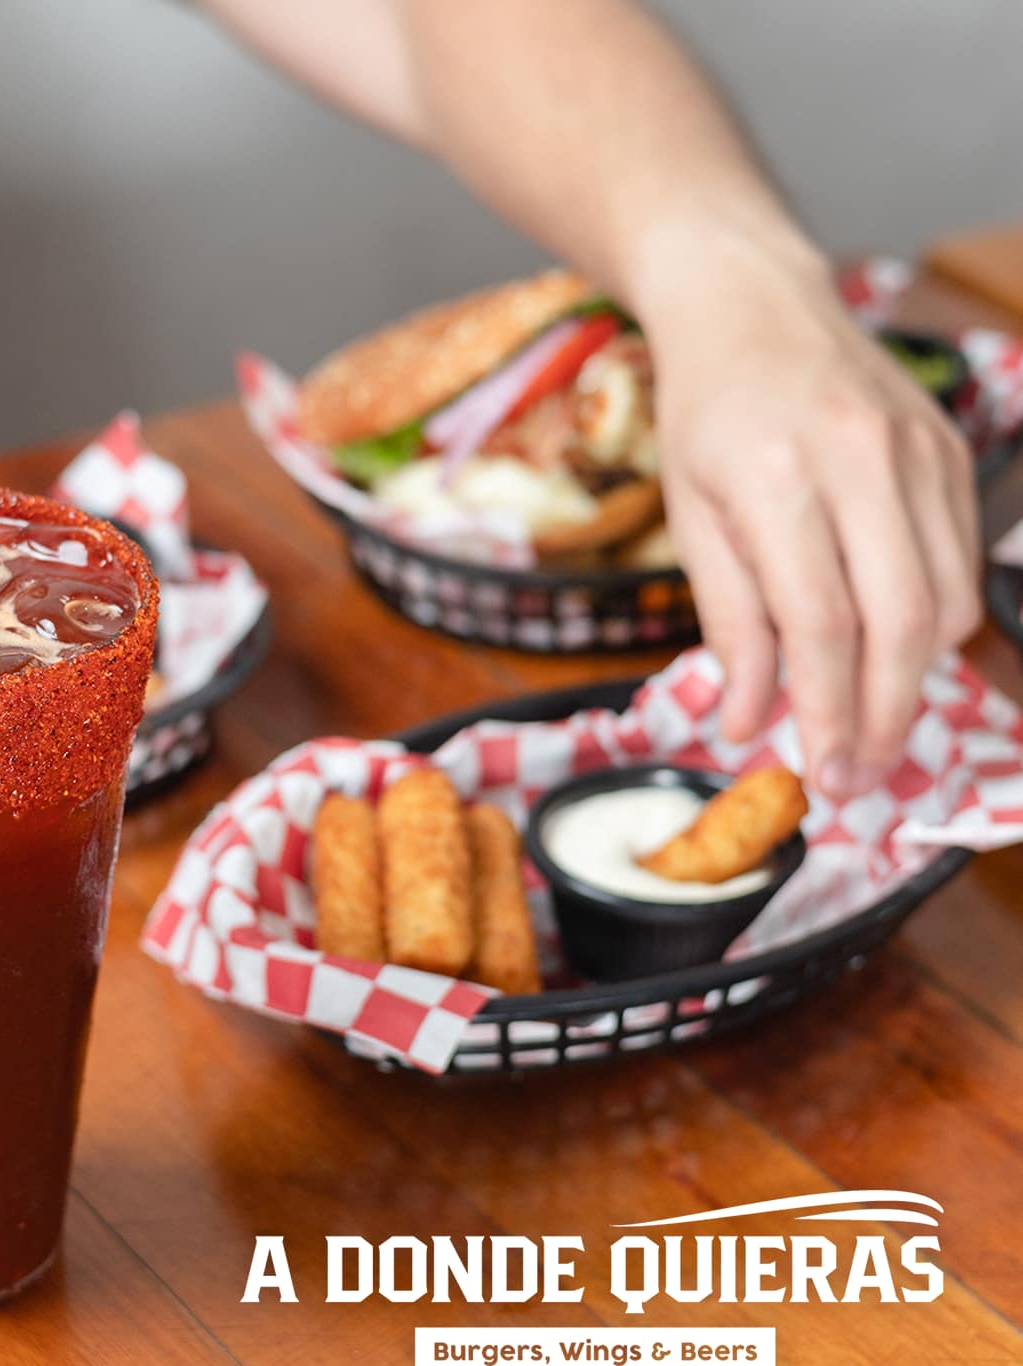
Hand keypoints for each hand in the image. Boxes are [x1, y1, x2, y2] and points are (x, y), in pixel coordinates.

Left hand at [641, 233, 980, 799]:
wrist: (753, 307)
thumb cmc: (706, 417)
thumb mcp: (690, 518)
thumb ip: (728, 621)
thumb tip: (749, 721)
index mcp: (776, 475)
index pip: (818, 622)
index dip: (824, 709)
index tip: (818, 770)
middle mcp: (860, 459)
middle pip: (899, 620)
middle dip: (882, 715)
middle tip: (855, 774)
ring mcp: (917, 450)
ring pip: (943, 597)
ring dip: (913, 678)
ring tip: (868, 723)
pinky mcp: (949, 450)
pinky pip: (960, 559)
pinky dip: (932, 621)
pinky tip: (892, 648)